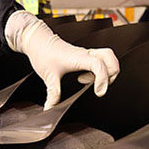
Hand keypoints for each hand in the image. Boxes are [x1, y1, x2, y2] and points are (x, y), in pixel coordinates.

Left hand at [5, 11, 119, 109]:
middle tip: (99, 87)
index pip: (99, 65)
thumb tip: (50, 108)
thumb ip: (52, 94)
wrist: (36, 40)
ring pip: (107, 57)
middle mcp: (85, 54)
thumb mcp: (48, 76)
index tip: (98, 92)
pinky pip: (99, 59)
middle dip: (111, 75)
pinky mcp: (83, 54)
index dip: (103, 80)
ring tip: (88, 81)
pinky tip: (83, 77)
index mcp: (79, 58)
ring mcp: (85, 53)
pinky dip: (98, 70)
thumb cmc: (43, 53)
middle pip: (110, 58)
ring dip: (105, 72)